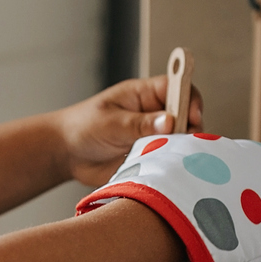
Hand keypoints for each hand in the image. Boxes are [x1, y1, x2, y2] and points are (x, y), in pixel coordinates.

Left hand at [55, 75, 205, 186]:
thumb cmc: (83, 127)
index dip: (189, 100)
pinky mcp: (151, 158)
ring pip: (181, 141)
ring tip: (170, 160)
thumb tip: (172, 121)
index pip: (177, 88)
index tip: (193, 117)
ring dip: (181, 151)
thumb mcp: (111, 122)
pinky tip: (164, 173)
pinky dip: (170, 167)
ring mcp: (154, 137)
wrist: (67, 155)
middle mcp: (154, 114)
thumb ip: (140, 124)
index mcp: (144, 94)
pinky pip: (168, 162)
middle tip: (183, 144)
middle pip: (186, 116)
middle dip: (191, 130)